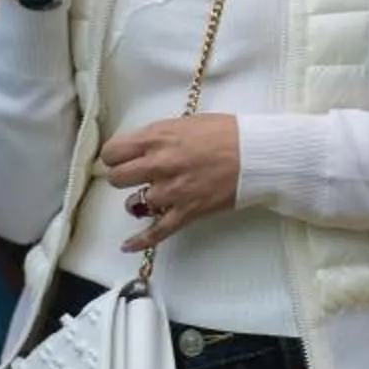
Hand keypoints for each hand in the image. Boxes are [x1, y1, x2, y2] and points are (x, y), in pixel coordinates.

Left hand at [99, 115, 241, 252]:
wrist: (255, 154)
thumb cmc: (225, 133)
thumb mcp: (184, 122)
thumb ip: (158, 135)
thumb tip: (140, 146)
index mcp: (157, 137)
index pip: (113, 151)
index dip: (113, 156)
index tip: (118, 158)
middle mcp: (158, 164)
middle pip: (117, 178)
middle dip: (120, 177)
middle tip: (131, 177)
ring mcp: (171, 190)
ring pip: (134, 203)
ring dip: (137, 202)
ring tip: (147, 197)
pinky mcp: (186, 212)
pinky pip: (156, 231)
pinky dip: (140, 241)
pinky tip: (127, 246)